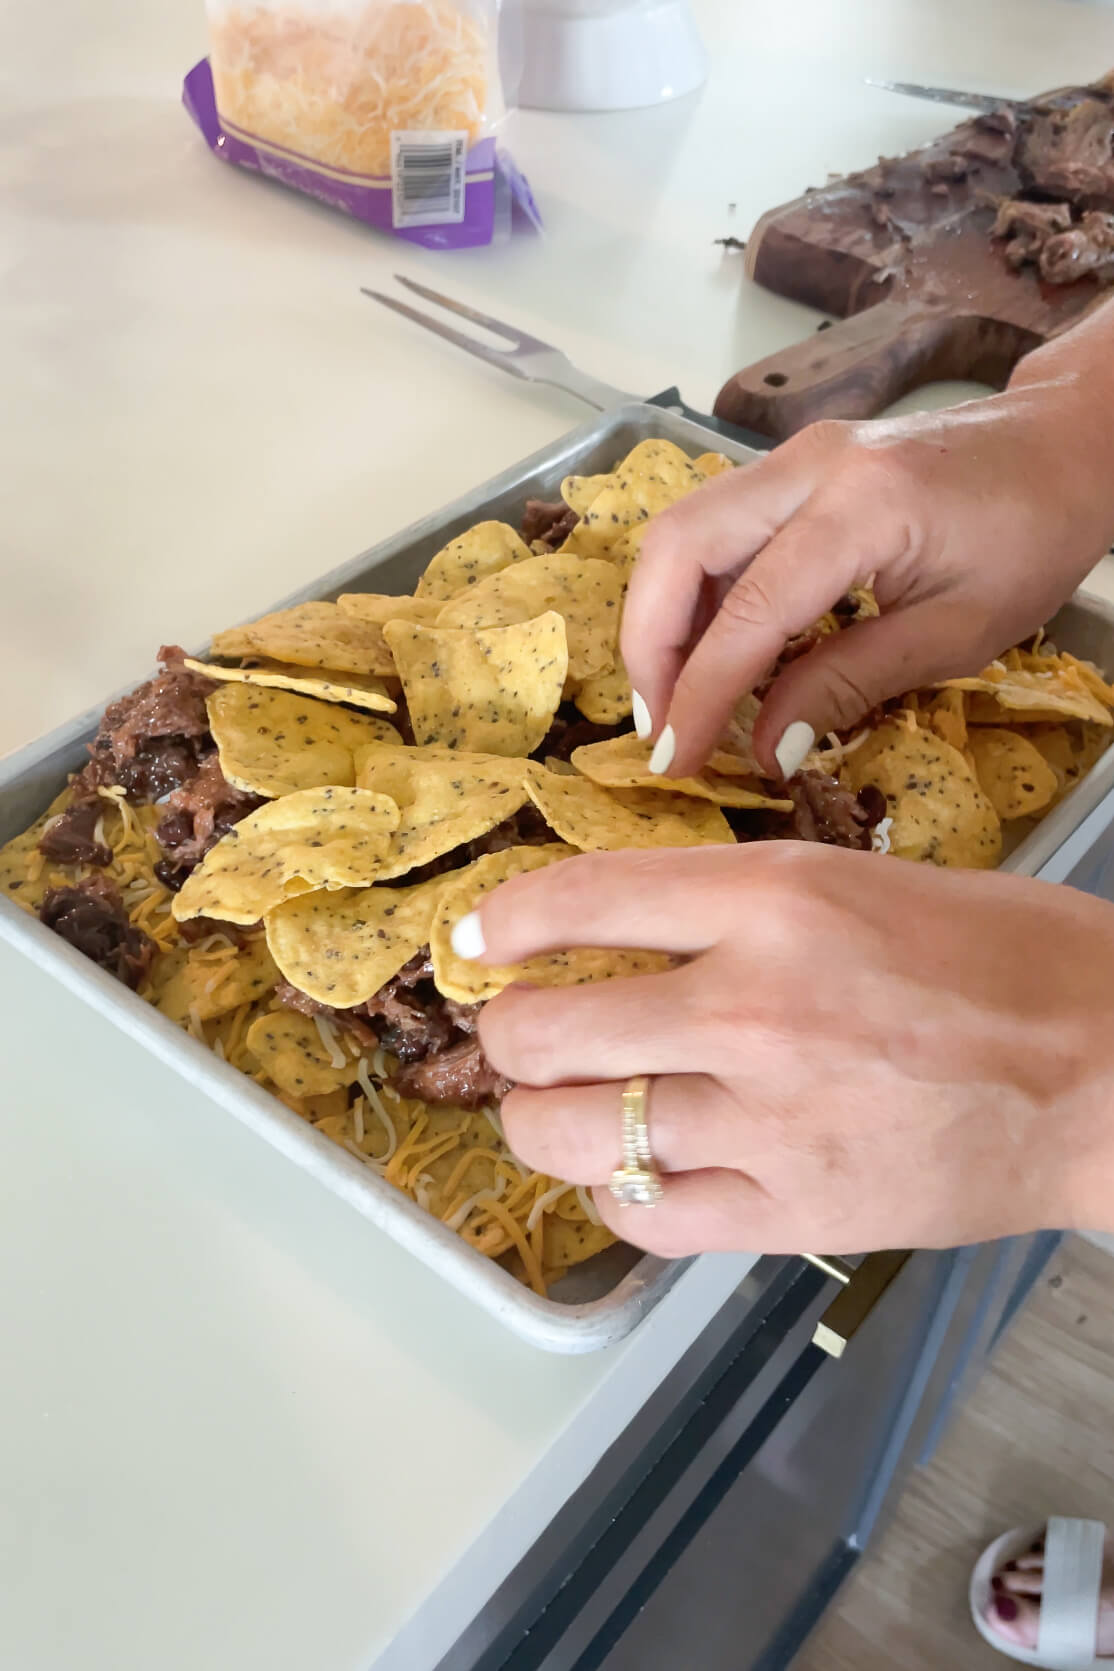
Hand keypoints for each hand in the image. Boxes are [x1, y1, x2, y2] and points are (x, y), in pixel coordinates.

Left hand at [473, 845, 1113, 1254]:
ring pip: (572, 1134)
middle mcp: (753, 1007)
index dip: (505, 920)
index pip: (581, 900)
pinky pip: (645, 1217)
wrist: (1112, 1072)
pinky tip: (631, 1169)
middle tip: (520, 1030)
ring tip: (552, 1104)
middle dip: (508, 1032)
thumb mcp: (857, 880)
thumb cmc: (1005, 961)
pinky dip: (613, 1194)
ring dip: (536, 1119)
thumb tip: (613, 934)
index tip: (479, 936)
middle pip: (545, 1031)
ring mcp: (768, 1122)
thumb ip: (731, 906)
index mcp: (775, 899)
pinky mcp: (793, 1216)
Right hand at [623, 308, 1113, 779]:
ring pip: (682, 531)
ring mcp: (794, 456)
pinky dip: (695, 594)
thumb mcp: (955, 633)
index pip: (749, 610)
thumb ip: (849, 684)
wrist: (1063, 447)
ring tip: (677, 698)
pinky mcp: (791, 465)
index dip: (702, 693)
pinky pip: (714, 527)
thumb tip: (765, 747)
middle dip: (650, 646)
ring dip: (662, 619)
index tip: (678, 759)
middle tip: (661, 726)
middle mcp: (809, 465)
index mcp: (863, 507)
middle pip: (679, 546)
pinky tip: (713, 651)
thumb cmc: (1030, 538)